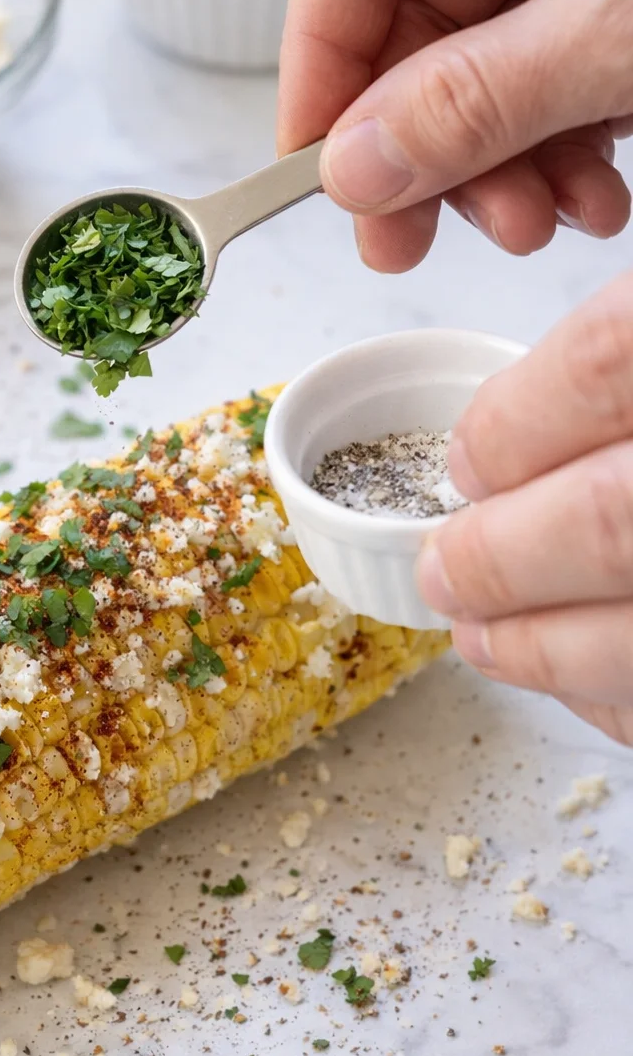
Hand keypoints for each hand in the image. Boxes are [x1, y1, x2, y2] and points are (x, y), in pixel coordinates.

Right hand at [278, 0, 632, 271]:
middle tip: (418, 241)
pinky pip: (541, 87)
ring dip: (494, 168)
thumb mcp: (627, 32)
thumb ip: (477, 100)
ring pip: (471, 71)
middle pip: (407, 22)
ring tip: (548, 226)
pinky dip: (555, 157)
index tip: (323, 178)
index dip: (318, 68)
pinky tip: (598, 200)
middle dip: (421, 144)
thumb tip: (351, 171)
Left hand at [416, 272, 632, 744]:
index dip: (514, 426)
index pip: (604, 368)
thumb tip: (494, 448)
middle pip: (606, 522)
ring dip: (542, 651)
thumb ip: (605, 359)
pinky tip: (574, 676)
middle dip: (500, 559)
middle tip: (445, 572)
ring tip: (485, 640)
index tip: (465, 463)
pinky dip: (609, 696)